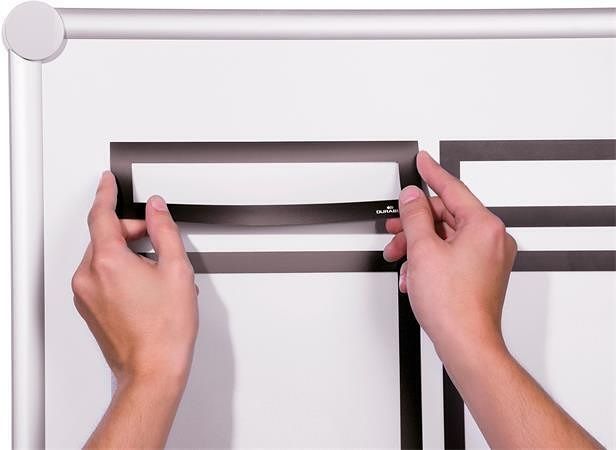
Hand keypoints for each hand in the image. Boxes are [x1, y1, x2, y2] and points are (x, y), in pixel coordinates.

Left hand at [71, 171, 197, 447]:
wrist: (153, 369)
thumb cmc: (165, 330)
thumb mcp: (176, 270)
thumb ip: (165, 231)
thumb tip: (156, 210)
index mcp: (108, 262)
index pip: (101, 215)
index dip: (106, 193)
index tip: (107, 181)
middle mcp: (89, 277)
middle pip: (104, 236)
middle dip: (129, 230)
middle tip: (156, 238)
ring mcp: (85, 295)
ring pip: (102, 256)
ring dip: (126, 252)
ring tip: (156, 271)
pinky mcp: (88, 308)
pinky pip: (100, 276)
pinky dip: (119, 270)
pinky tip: (145, 286)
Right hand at [384, 152, 601, 448]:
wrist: (466, 342)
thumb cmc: (453, 305)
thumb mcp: (423, 251)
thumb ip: (415, 216)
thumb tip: (413, 197)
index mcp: (484, 226)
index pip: (453, 189)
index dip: (432, 173)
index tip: (422, 160)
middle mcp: (492, 240)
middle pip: (447, 216)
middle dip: (416, 223)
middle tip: (397, 225)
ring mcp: (488, 258)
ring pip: (446, 237)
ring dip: (419, 245)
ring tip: (400, 255)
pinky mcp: (481, 274)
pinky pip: (452, 255)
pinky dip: (430, 260)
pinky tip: (413, 274)